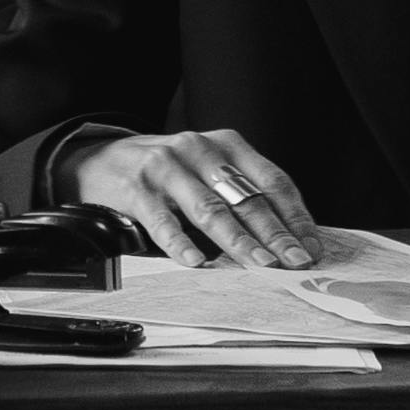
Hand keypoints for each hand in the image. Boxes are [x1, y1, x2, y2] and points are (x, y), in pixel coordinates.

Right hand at [69, 127, 320, 267]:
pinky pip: (162, 219)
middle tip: (294, 262)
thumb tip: (286, 240)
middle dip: (274, 234)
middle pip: (245, 198)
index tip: (310, 247)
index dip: (295, 216)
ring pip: (210, 209)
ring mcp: (167, 166)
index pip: (272, 181)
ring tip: (258, 264)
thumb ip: (240, 195)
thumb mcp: (207, 170)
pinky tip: (194, 261)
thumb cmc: (166, 172)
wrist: (98, 159)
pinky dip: (179, 243)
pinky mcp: (136, 186)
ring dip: (237, 240)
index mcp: (226, 145)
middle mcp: (199, 149)